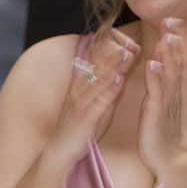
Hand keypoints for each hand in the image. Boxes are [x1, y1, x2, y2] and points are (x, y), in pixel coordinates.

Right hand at [45, 30, 139, 171]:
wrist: (58, 152)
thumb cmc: (74, 130)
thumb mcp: (86, 106)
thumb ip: (99, 90)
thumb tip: (113, 75)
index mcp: (78, 87)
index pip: (91, 64)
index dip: (105, 49)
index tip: (119, 35)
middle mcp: (78, 92)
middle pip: (96, 68)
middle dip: (112, 52)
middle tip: (128, 37)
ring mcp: (80, 104)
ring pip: (99, 81)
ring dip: (113, 66)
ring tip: (127, 52)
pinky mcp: (85, 118)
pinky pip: (99, 102)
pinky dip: (110, 90)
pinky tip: (121, 80)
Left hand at [138, 17, 186, 175]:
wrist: (169, 158)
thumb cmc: (161, 132)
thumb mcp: (159, 104)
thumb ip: (159, 85)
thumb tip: (157, 66)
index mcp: (169, 89)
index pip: (172, 59)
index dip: (172, 39)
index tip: (171, 20)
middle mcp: (170, 92)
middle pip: (174, 61)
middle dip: (172, 39)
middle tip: (172, 18)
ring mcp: (165, 102)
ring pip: (168, 73)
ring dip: (168, 54)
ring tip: (167, 35)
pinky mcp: (157, 113)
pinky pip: (156, 92)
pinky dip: (155, 77)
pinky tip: (153, 64)